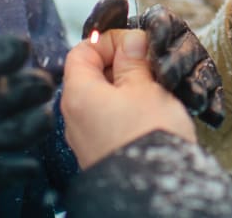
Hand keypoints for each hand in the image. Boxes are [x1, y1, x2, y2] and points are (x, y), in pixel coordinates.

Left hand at [62, 28, 196, 169]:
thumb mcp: (146, 86)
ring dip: (130, 87)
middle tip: (151, 64)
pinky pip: (111, 120)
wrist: (153, 190)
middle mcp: (74, 117)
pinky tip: (152, 112)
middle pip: (93, 75)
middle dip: (123, 65)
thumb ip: (135, 60)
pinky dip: (129, 110)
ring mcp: (86, 138)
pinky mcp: (101, 153)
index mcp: (78, 94)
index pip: (82, 51)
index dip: (109, 40)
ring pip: (105, 98)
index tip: (136, 42)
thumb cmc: (148, 134)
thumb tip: (130, 41)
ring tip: (156, 87)